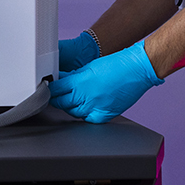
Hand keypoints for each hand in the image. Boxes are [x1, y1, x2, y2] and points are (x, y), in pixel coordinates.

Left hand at [49, 39, 163, 122]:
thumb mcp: (88, 67)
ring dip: (70, 107)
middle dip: (57, 100)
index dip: (50, 90)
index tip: (48, 90)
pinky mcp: (105, 115)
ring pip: (74, 113)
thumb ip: (74, 76)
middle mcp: (86, 97)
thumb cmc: (116, 65)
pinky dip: (85, 115)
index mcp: (80, 82)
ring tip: (72, 100)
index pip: (56, 90)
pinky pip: (88, 119)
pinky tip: (85, 108)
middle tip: (56, 96)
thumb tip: (63, 81)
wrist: (136, 70)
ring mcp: (95, 107)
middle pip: (62, 103)